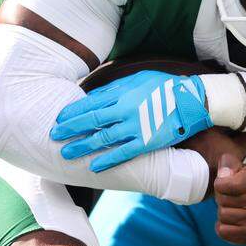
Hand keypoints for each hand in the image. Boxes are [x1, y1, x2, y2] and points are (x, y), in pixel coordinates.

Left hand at [50, 70, 212, 171]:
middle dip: (70, 129)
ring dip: (83, 146)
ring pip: (103, 139)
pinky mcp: (147, 142)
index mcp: (122, 93)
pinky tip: (94, 166)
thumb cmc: (162, 87)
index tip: (59, 119)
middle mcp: (125, 110)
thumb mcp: (136, 79)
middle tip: (54, 136)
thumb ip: (114, 89)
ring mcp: (136, 127)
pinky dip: (107, 160)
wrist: (191, 99)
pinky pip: (123, 153)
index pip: (90, 103)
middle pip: (91, 121)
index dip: (72, 113)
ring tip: (67, 153)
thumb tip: (91, 97)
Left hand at [214, 153, 245, 244]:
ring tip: (232, 208)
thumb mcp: (237, 168)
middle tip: (230, 197)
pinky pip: (223, 231)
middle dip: (221, 198)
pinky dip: (222, 227)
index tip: (225, 184)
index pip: (223, 185)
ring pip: (223, 215)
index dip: (219, 185)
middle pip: (222, 200)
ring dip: (222, 212)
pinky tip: (232, 221)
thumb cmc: (243, 185)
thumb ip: (228, 163)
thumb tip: (224, 175)